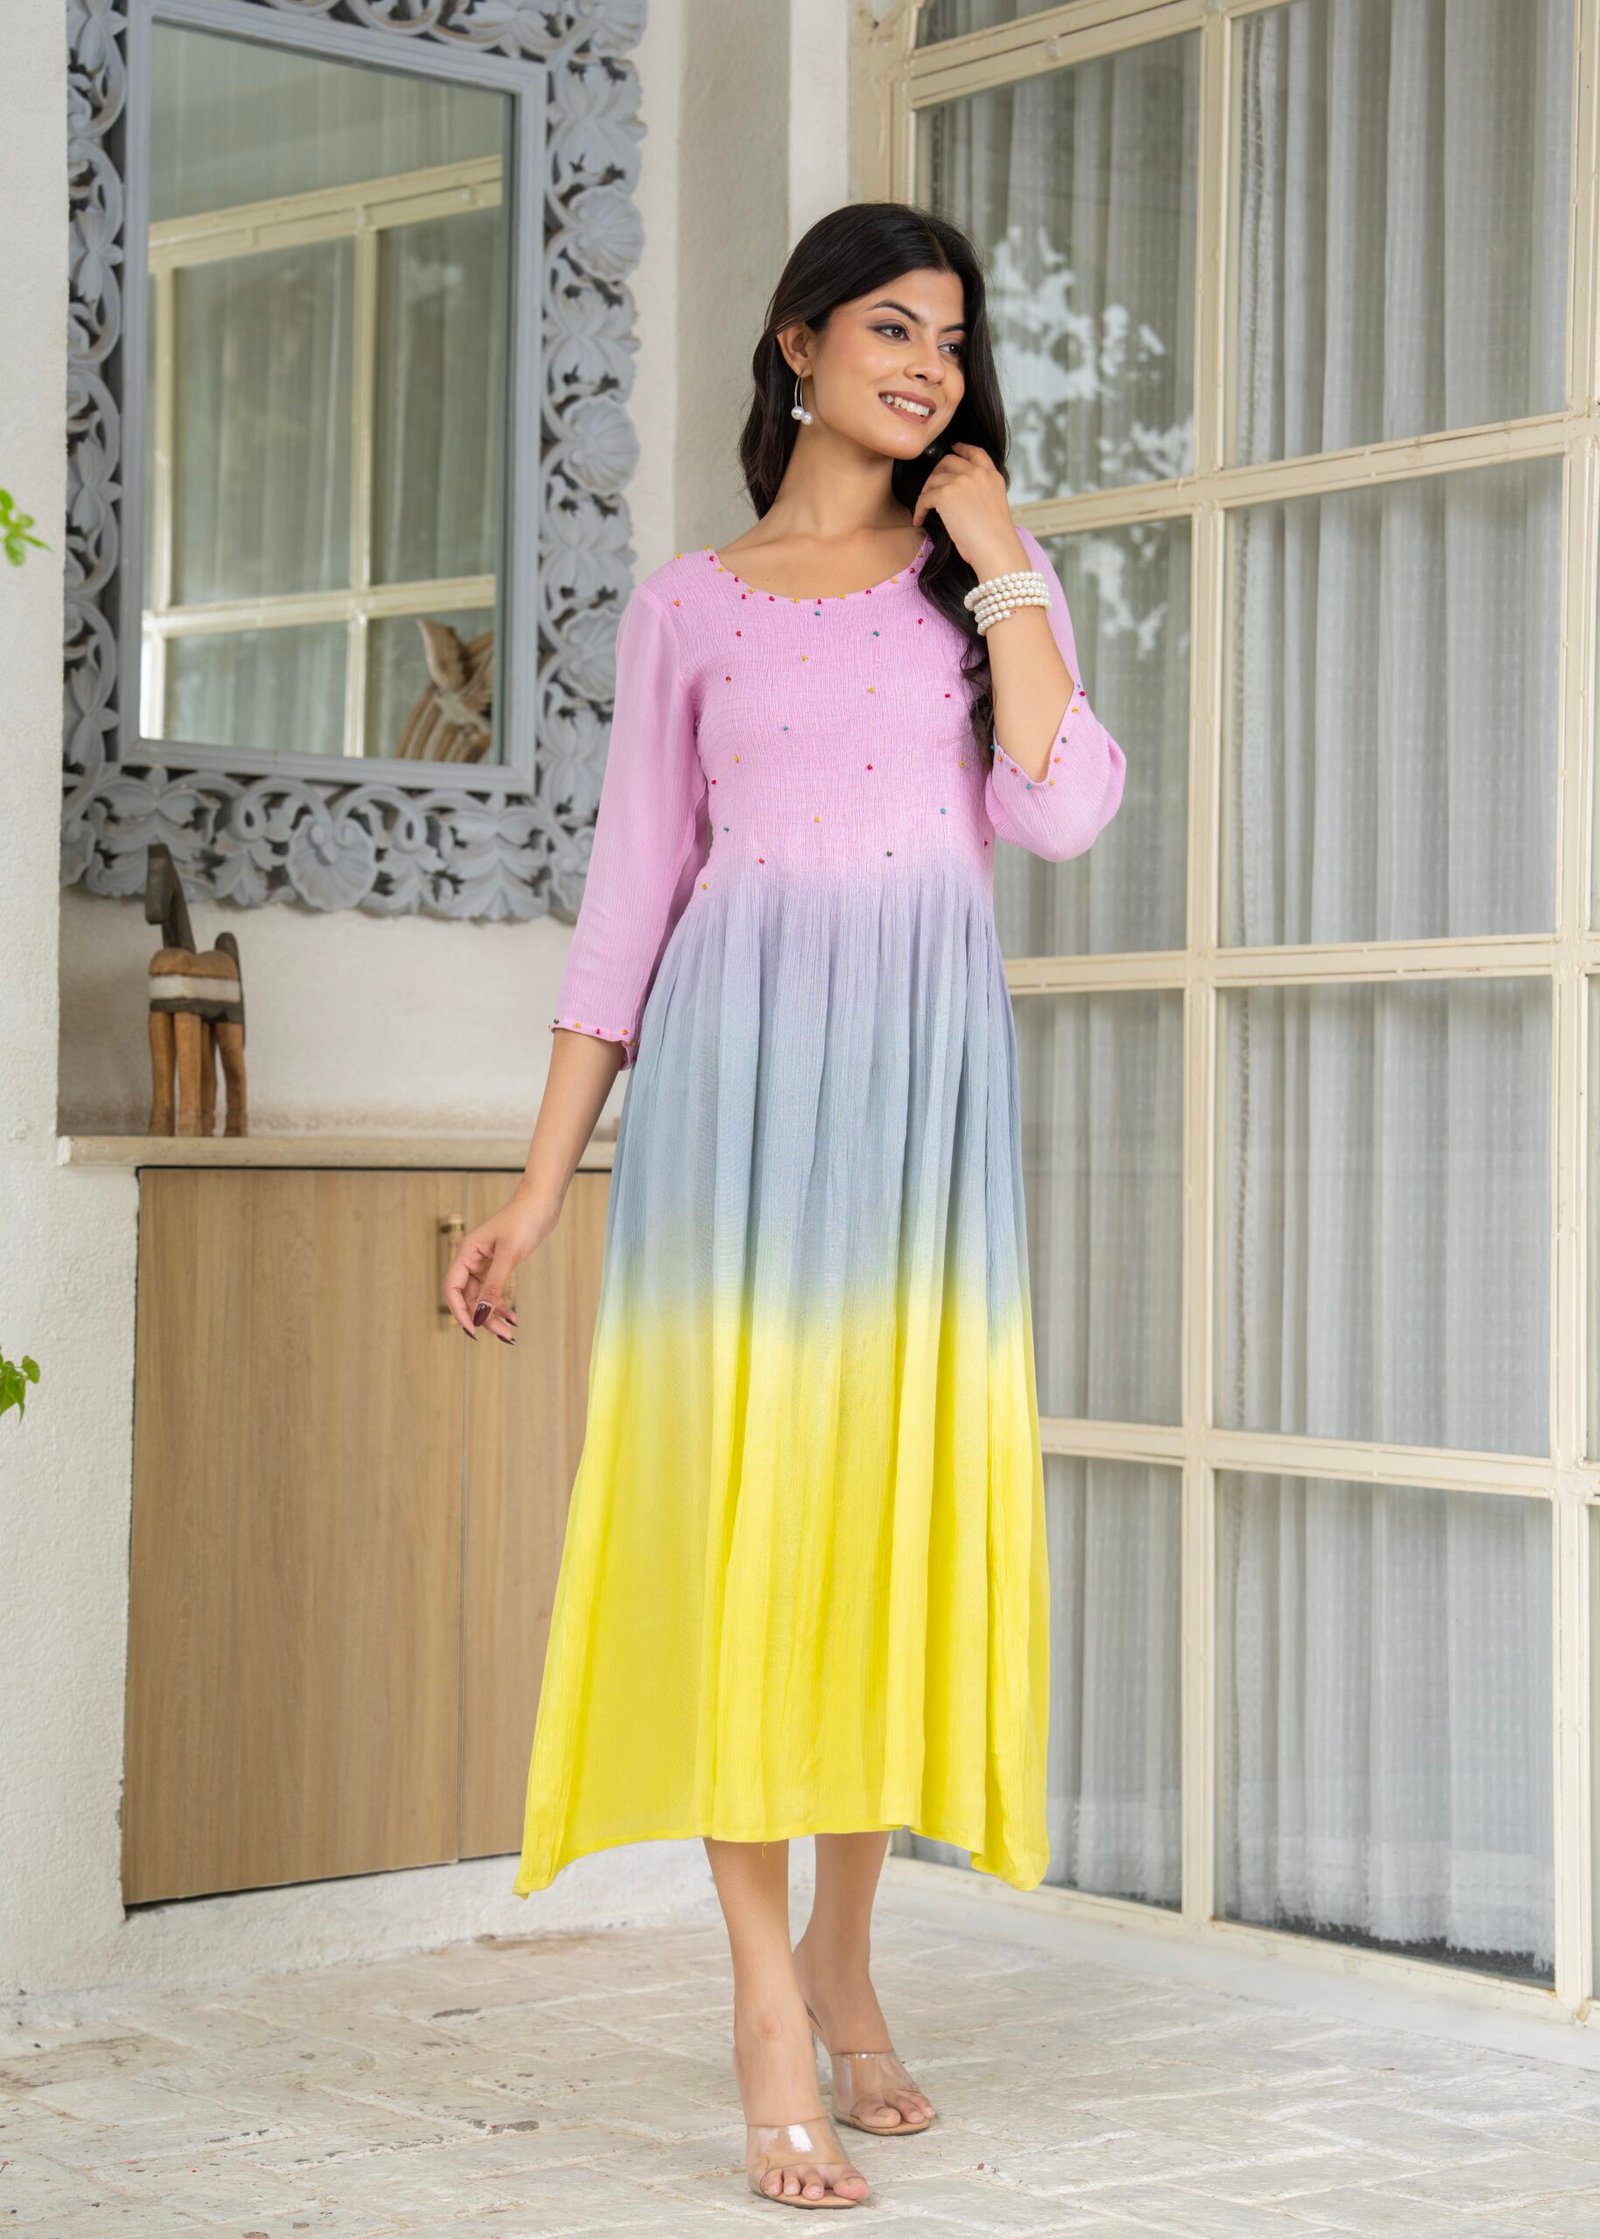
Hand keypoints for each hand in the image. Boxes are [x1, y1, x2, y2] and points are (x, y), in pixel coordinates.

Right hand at [442, 1187, 557, 1341]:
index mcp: (466, 1253)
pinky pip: (495, 1291)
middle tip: (503, 1336)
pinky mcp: (500, 1265)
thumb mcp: (509, 1255)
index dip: (460, 1312)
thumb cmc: (523, 1221)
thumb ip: (494, 1286)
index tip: (474, 1330)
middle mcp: (472, 1260)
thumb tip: (481, 1315)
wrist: (542, 1203)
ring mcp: (485, 1264)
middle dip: (482, 1318)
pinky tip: (513, 1318)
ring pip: (483, 1298)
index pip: (453, 1289)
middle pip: (469, 1297)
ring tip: (509, 1333)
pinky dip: (502, 1306)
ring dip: (494, 1316)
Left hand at [913, 441, 1027, 580]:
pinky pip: (924, 498)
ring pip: (933, 479)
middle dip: (936, 472)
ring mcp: (961, 481)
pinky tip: (919, 520)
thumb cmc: (995, 537)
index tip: (954, 447)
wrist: (995, 547)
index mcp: (992, 476)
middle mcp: (977, 473)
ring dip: (925, 494)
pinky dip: (919, 510)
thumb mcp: (993, 505)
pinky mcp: (945, 493)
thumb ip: (979, 492)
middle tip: (930, 488)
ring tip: (924, 509)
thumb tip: (957, 496)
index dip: (962, 447)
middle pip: (948, 461)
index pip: (976, 452)